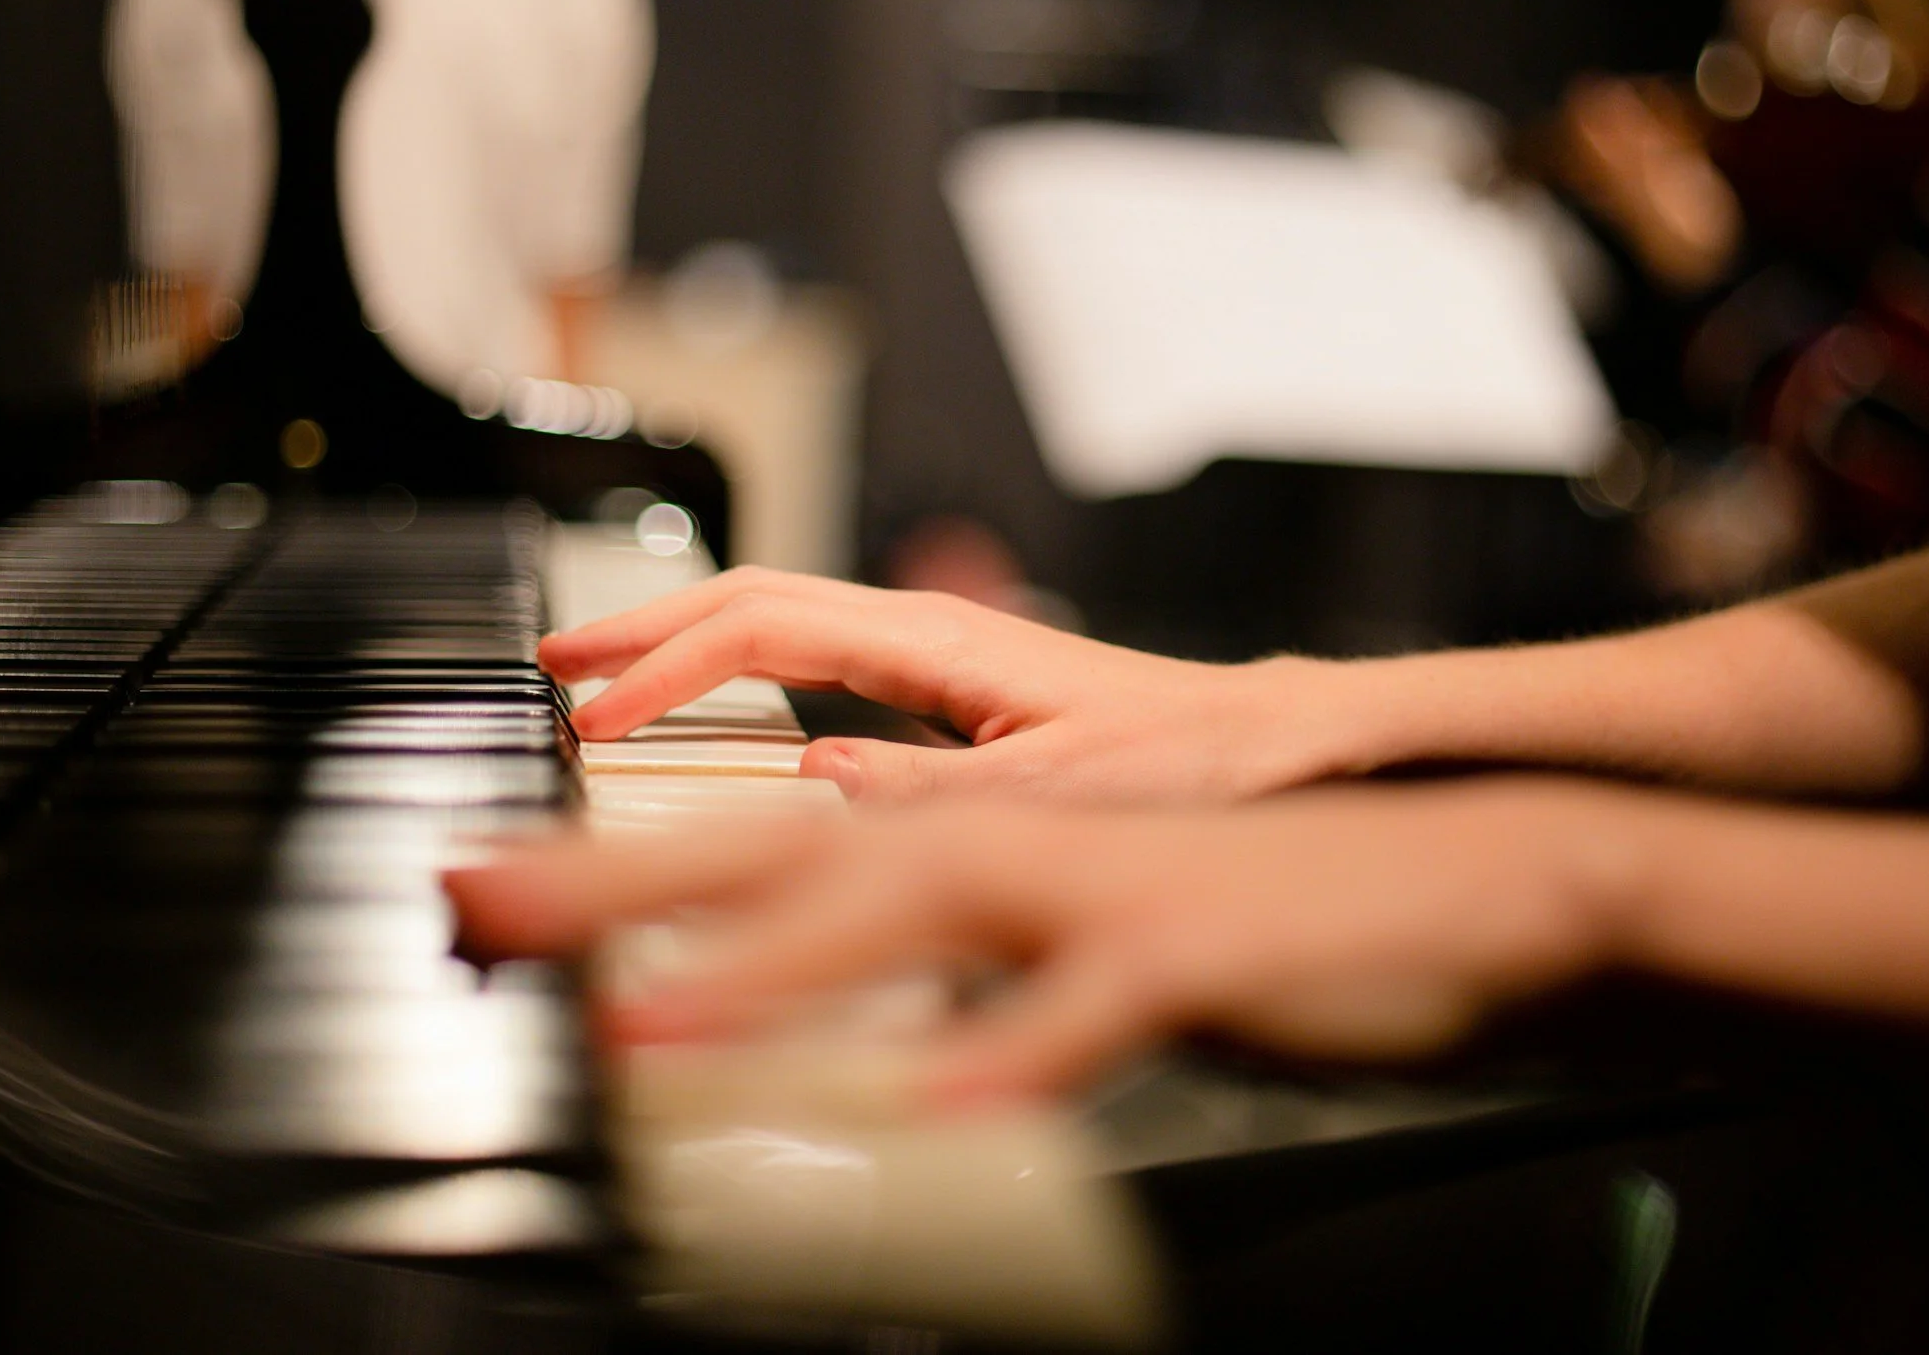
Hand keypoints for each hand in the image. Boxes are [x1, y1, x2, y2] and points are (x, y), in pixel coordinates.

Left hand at [444, 785, 1621, 1106]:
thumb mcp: (1076, 924)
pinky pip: (1090, 1009)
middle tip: (481, 910)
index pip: (766, 837)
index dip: (618, 861)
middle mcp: (1015, 841)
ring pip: (915, 909)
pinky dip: (1011, 1045)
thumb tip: (855, 961)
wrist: (1447, 884)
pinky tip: (934, 1093)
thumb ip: (958, 928)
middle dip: (621, 881)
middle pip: (789, 851)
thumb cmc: (1250, 914)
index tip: (492, 897)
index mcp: (976, 834)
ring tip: (647, 1016)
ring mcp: (1101, 891)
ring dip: (776, 964)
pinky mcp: (1194, 950)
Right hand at [542, 567, 1344, 808]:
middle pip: (752, 595)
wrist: (1262, 741)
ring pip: (780, 614)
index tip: (598, 719)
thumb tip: (809, 784)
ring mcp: (935, 646)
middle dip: (646, 625)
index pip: (765, 628)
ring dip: (686, 638)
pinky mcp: (948, 677)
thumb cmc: (1187, 762)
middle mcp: (928, 628)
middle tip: (556, 663)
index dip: (669, 671)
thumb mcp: (1056, 795)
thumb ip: (927, 793)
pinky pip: (815, 652)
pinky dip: (743, 667)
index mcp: (939, 642)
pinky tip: (723, 706)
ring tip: (608, 675)